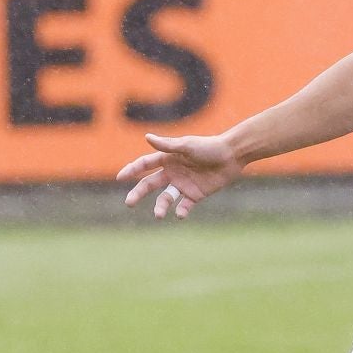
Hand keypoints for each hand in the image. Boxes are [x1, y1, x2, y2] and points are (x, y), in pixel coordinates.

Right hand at [118, 133, 243, 218]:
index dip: (132, 170)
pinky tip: (179, 215)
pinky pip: (184, 206)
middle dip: (138, 193)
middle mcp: (172, 172)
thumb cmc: (209, 147)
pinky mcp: (195, 194)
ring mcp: (183, 184)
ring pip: (165, 198)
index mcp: (168, 159)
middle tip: (128, 202)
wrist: (232, 156)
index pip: (145, 164)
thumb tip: (146, 137)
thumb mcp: (187, 145)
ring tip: (158, 215)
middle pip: (150, 184)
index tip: (120, 177)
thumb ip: (167, 145)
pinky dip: (181, 211)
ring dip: (160, 207)